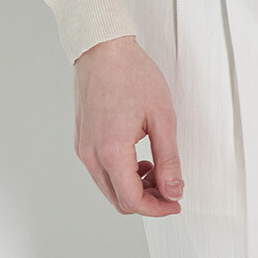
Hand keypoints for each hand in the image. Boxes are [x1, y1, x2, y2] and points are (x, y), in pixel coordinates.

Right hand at [73, 39, 183, 217]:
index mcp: (111, 150)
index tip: (175, 202)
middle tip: (170, 188)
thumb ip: (169, 160)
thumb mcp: (162, 118)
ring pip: (109, 188)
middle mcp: (92, 154)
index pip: (132, 200)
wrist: (102, 48)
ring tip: (156, 168)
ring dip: (134, 188)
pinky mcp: (82, 141)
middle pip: (118, 201)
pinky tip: (138, 159)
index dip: (157, 209)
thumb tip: (174, 190)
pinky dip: (121, 175)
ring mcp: (84, 148)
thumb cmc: (131, 74)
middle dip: (147, 201)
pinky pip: (100, 172)